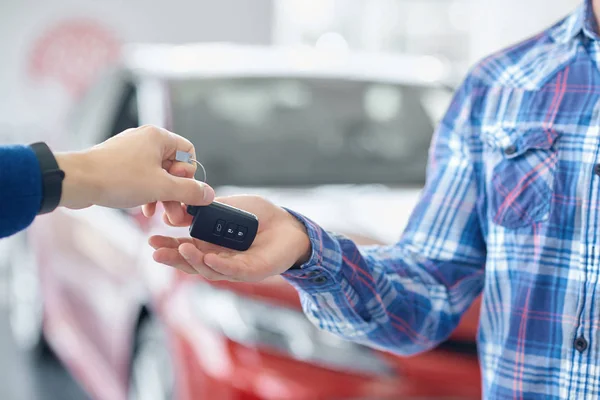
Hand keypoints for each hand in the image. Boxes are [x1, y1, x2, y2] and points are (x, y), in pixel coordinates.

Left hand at [55, 125, 214, 215]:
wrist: (77, 181)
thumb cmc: (116, 178)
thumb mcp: (161, 187)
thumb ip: (189, 191)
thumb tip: (209, 194)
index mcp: (158, 137)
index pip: (188, 153)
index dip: (189, 175)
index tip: (182, 190)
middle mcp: (145, 140)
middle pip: (173, 166)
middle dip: (175, 192)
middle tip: (175, 213)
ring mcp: (131, 151)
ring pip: (157, 174)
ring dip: (162, 195)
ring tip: (160, 214)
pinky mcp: (118, 164)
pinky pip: (141, 177)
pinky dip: (146, 192)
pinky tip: (144, 207)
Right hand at [149, 195, 311, 279]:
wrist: (290, 224)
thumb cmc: (261, 217)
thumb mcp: (229, 207)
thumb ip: (208, 210)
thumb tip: (181, 208)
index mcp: (212, 246)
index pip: (186, 250)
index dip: (169, 247)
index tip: (151, 240)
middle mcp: (220, 259)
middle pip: (193, 263)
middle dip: (173, 258)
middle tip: (155, 251)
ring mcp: (236, 267)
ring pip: (210, 269)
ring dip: (193, 261)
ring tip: (180, 249)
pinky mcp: (253, 270)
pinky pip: (234, 270)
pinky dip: (220, 265)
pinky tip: (208, 258)